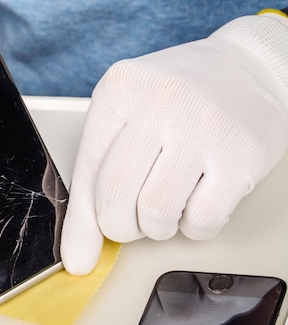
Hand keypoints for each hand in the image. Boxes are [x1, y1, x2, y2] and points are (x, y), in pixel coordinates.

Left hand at [61, 12, 287, 274]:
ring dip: (157, 227)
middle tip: (131, 220)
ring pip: (156, 213)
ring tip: (165, 208)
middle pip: (116, 196)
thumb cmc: (176, 98)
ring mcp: (203, 128)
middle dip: (120, 225)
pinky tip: (196, 203)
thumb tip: (78, 255)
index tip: (80, 253)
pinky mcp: (242, 155)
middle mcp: (160, 103)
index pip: (85, 170)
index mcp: (120, 89)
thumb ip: (96, 175)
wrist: (246, 69)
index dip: (82, 220)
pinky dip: (194, 227)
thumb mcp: (126, 114)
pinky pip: (202, 221)